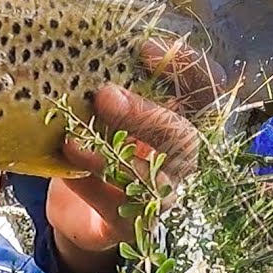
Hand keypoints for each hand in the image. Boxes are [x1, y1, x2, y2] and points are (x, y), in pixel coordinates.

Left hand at [46, 38, 224, 272]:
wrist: (79, 209)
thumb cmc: (97, 141)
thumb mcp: (103, 107)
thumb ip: (105, 83)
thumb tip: (79, 47)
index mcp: (177, 117)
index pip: (203, 89)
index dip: (186, 68)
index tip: (148, 50)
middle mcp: (178, 157)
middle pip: (181, 136)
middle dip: (145, 114)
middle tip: (105, 94)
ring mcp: (160, 194)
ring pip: (153, 178)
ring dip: (112, 155)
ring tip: (73, 139)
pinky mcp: (133, 225)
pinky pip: (117, 205)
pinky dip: (90, 183)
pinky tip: (69, 162)